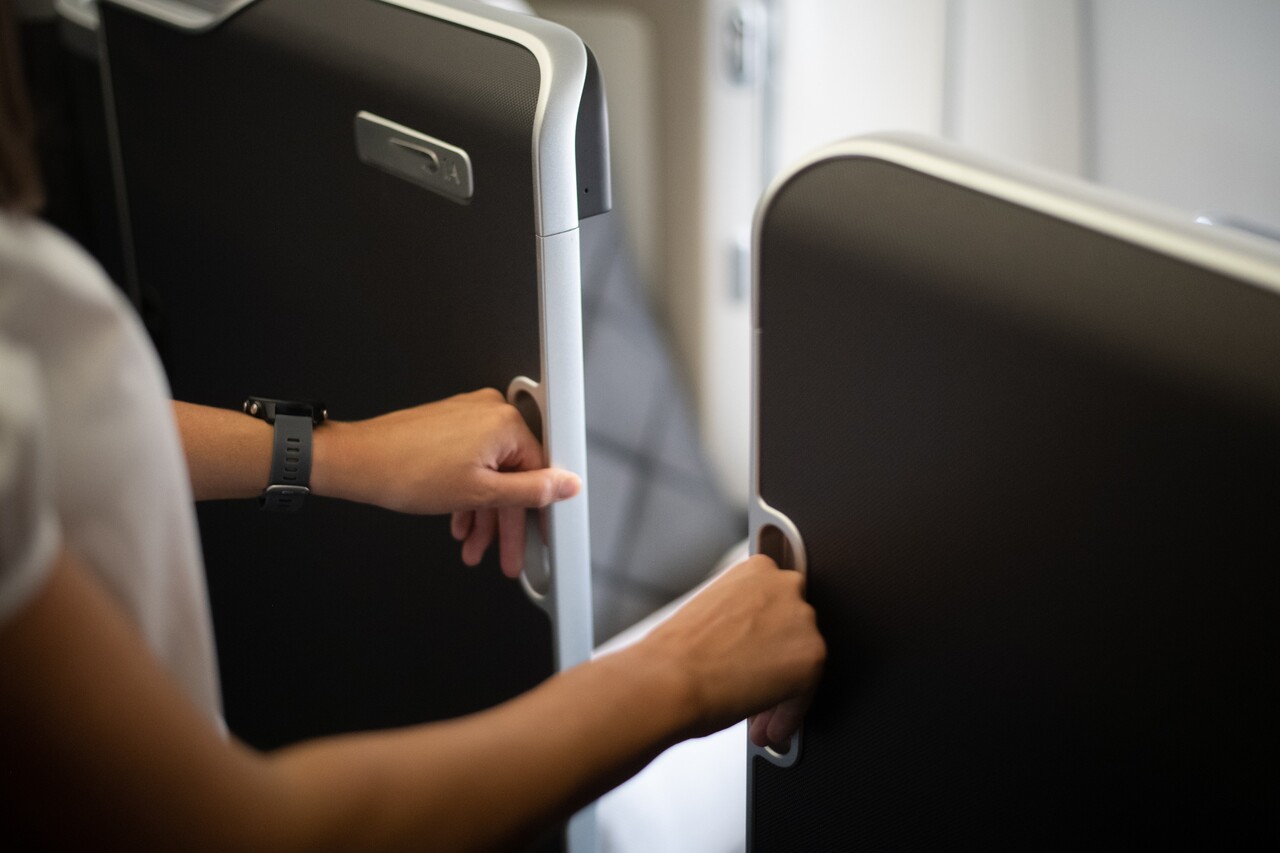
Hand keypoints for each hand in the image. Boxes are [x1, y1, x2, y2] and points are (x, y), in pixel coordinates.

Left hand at [312, 389, 579, 575]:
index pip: (539, 474)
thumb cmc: (405, 471)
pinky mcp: (451, 422)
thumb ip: (531, 493)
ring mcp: (468, 415)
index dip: (534, 516)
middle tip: (502, 554)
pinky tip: (459, 519)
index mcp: (505, 423)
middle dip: (503, 521)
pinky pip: (473, 460)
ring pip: (491, 472)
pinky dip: (469, 492)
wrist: (356, 462)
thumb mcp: (480, 493)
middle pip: (513, 475)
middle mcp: (490, 411)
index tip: (533, 539)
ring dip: (483, 512)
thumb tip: (567, 486)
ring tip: (472, 543)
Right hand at [637, 555, 824, 747]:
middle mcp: (785, 587)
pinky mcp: (812, 656)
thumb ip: (741, 622)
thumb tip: (750, 649)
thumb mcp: (711, 617)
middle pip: (793, 633)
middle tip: (754, 691)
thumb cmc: (674, 654)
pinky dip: (788, 716)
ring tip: (760, 717)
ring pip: (803, 663)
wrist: (668, 680)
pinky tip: (768, 729)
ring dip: (783, 692)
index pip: (776, 608)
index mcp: (757, 570)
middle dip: (775, 665)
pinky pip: (804, 695)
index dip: (764, 644)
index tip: (755, 663)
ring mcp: (802, 620)